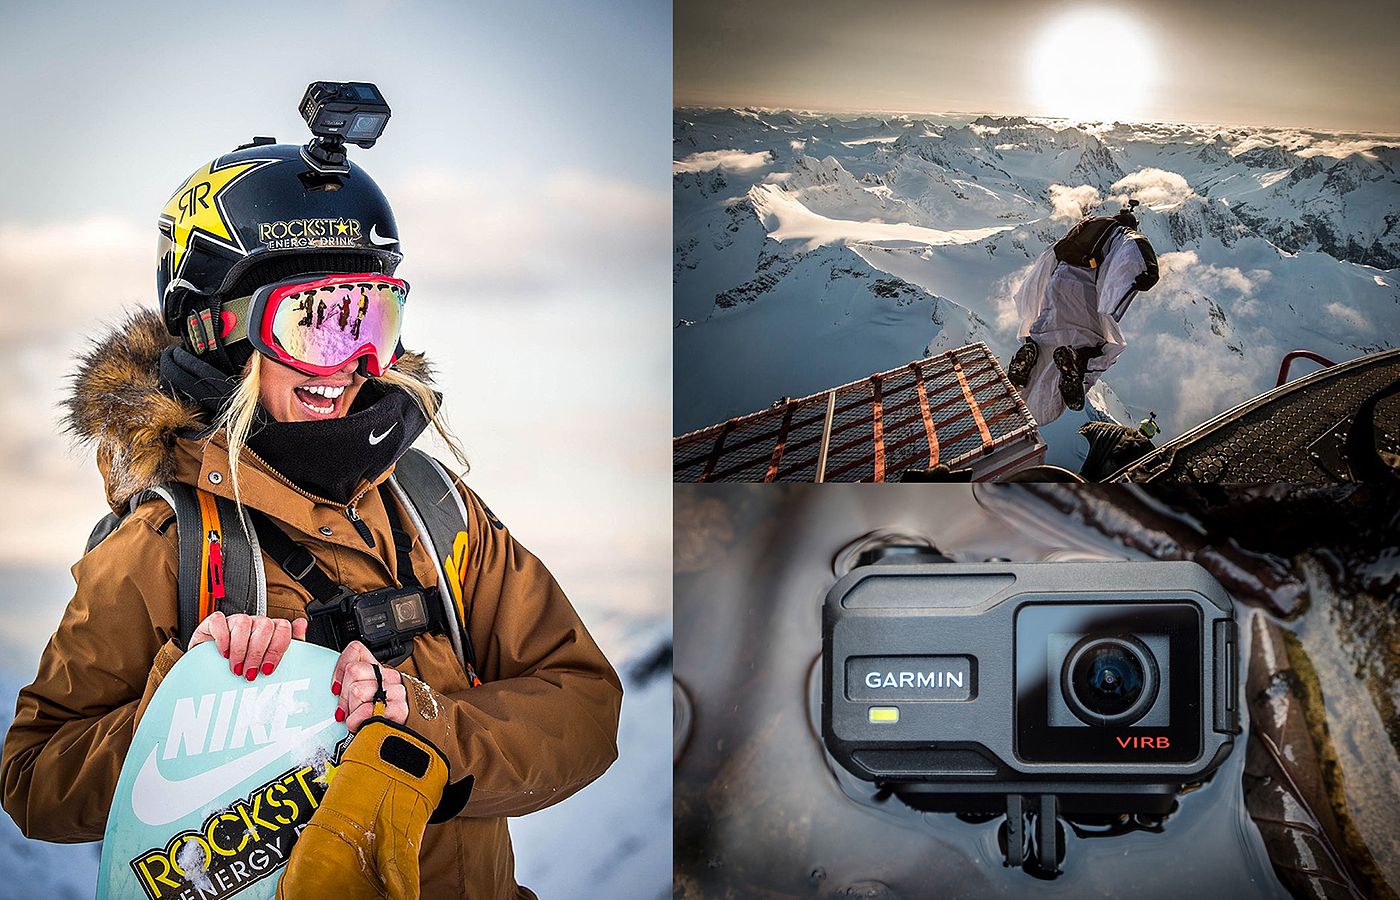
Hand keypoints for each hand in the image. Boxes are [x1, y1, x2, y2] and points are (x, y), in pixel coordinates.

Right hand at [188, 612, 308, 680]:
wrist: (212, 669)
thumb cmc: (244, 665)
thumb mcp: (267, 661)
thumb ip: (289, 644)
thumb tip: (302, 624)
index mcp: (270, 630)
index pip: (283, 628)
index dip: (277, 650)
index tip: (268, 670)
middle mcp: (254, 623)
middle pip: (265, 626)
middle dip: (257, 654)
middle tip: (250, 673)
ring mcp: (234, 620)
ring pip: (243, 623)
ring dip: (240, 650)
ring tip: (236, 669)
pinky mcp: (214, 623)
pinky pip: (219, 621)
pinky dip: (222, 639)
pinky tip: (223, 654)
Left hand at [331, 641, 407, 732]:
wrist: (403, 736)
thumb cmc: (378, 716)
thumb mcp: (364, 696)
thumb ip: (350, 685)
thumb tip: (332, 689)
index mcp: (378, 669)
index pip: (356, 650)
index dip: (340, 667)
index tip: (335, 687)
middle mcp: (389, 676)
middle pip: (353, 671)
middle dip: (344, 696)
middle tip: (346, 710)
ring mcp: (396, 691)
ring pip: (358, 690)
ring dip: (351, 710)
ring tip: (357, 718)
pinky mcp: (399, 709)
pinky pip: (367, 710)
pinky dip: (357, 721)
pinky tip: (362, 725)